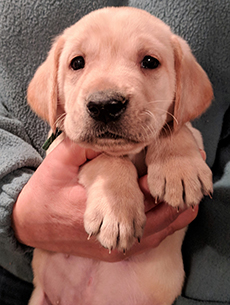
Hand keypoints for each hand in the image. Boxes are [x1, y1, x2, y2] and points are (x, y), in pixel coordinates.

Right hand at [12, 140, 202, 261]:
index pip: (142, 198)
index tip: (171, 167)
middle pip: (157, 218)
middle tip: (187, 181)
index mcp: (99, 209)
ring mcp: (114, 246)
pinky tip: (170, 214)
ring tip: (186, 196)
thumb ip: (82, 146)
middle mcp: (112, 233)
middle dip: (174, 198)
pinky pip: (148, 241)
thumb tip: (108, 132)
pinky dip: (163, 226)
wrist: (30, 224)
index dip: (159, 183)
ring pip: (157, 232)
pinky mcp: (113, 250)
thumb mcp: (58, 163)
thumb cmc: (44, 193)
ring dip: (173, 214)